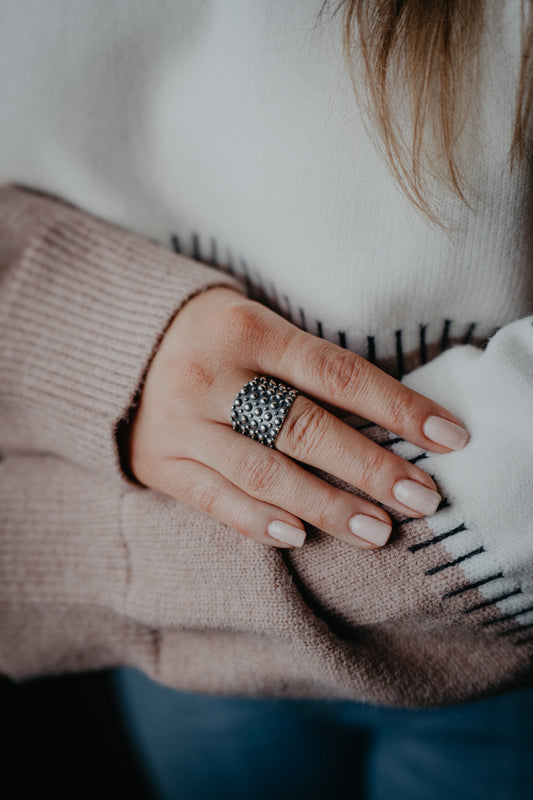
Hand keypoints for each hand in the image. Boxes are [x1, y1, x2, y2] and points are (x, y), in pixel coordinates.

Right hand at [128, 286, 468, 548]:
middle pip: (304, 429)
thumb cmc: (217, 334)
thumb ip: (313, 367)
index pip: (337, 374)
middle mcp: (210, 377)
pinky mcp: (160, 461)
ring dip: (327, 508)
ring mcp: (181, 424)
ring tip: (380, 532)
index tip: (449, 438)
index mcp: (247, 330)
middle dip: (371, 468)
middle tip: (424, 499)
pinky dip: (260, 522)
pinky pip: (214, 500)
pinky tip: (301, 537)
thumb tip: (392, 420)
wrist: (124, 343)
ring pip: (264, 474)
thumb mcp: (262, 325)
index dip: (397, 407)